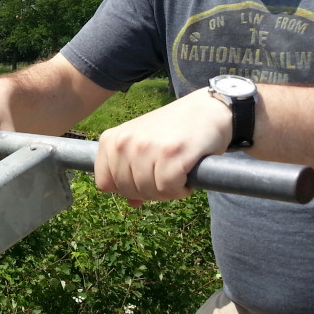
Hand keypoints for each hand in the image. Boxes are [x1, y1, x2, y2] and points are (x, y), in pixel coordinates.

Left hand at [94, 87, 231, 205]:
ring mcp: (146, 147)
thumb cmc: (174, 130)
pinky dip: (181, 189)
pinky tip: (188, 172)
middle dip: (149, 191)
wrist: (208, 109)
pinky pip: (168, 190)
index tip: (145, 177)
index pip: (104, 183)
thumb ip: (132, 172)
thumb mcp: (145, 146)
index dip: (125, 188)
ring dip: (167, 191)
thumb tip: (131, 203)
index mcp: (111, 140)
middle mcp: (124, 142)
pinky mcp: (170, 154)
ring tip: (178, 170)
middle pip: (127, 191)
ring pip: (147, 193)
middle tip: (167, 173)